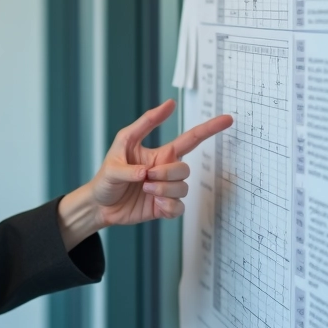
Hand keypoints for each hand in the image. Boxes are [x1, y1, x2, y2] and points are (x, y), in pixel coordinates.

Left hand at [88, 99, 231, 225]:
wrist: (100, 206)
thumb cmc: (106, 178)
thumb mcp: (112, 161)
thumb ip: (129, 165)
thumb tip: (148, 171)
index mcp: (157, 153)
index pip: (189, 139)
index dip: (208, 129)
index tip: (227, 119)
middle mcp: (165, 170)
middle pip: (185, 167)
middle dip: (168, 173)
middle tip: (146, 177)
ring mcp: (166, 189)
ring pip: (183, 187)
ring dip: (164, 190)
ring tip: (145, 189)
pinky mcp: (164, 207)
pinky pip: (179, 207)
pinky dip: (168, 207)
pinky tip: (155, 205)